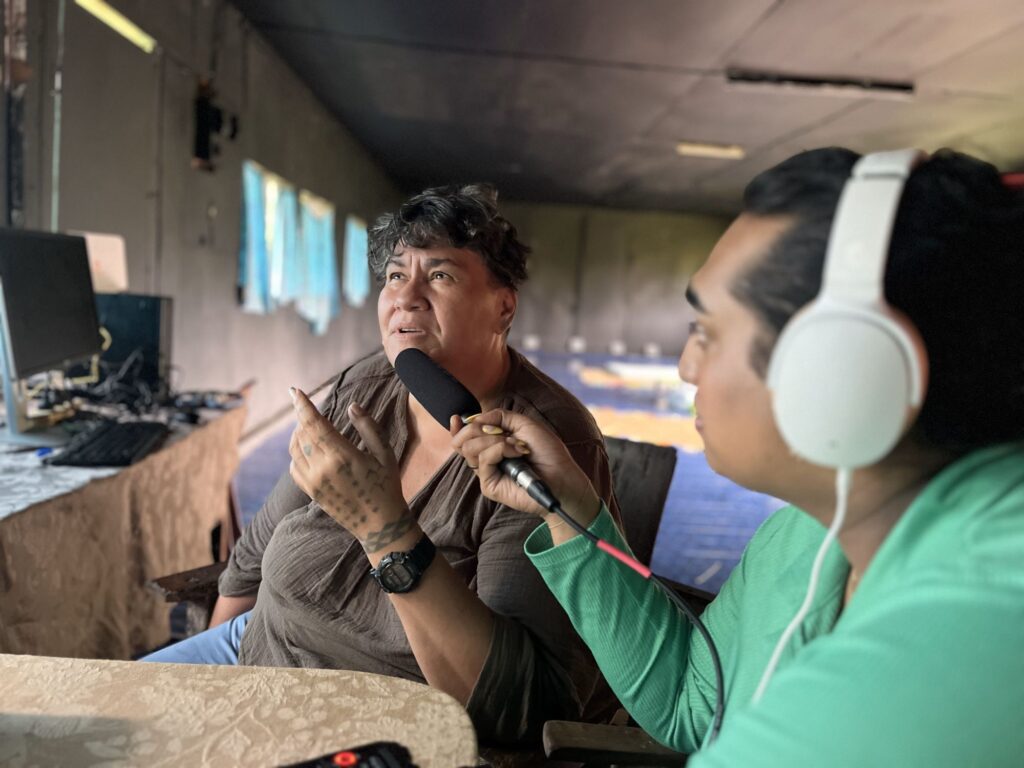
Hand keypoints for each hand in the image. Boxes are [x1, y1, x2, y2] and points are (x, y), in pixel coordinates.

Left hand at [288, 388, 417, 553]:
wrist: (379, 525)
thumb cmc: (387, 486)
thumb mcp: (384, 453)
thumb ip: (368, 426)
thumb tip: (351, 406)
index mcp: (342, 455)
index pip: (314, 423)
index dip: (303, 404)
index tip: (295, 390)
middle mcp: (322, 468)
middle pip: (302, 433)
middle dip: (302, 416)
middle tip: (305, 405)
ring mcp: (313, 481)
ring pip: (295, 448)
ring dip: (298, 432)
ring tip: (307, 424)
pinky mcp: (310, 492)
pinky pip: (294, 466)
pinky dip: (296, 452)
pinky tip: (308, 448)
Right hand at [450, 409, 599, 523]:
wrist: (562, 476)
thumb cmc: (548, 452)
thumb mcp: (524, 424)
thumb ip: (499, 416)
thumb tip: (475, 418)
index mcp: (493, 444)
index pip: (465, 436)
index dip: (458, 427)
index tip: (457, 417)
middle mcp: (488, 458)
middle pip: (463, 440)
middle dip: (478, 429)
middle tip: (500, 432)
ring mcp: (488, 472)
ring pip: (469, 448)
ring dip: (494, 439)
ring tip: (517, 446)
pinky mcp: (489, 485)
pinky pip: (484, 460)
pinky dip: (500, 450)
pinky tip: (518, 453)